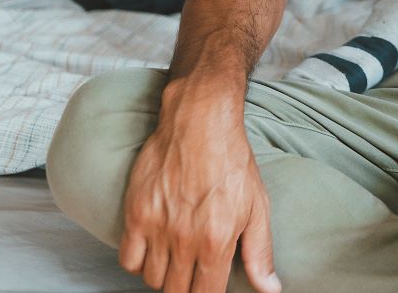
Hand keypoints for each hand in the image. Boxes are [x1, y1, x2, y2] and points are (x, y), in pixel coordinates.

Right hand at [120, 96, 280, 292]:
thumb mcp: (257, 206)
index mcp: (217, 242)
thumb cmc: (231, 161)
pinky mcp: (135, 214)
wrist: (200, 122)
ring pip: (152, 279)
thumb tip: (269, 289)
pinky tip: (152, 250)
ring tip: (174, 260)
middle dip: (186, 288)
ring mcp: (157, 227)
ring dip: (164, 276)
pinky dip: (138, 262)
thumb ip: (260, 252)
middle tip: (192, 274)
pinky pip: (128, 260)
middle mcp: (184, 240)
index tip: (207, 288)